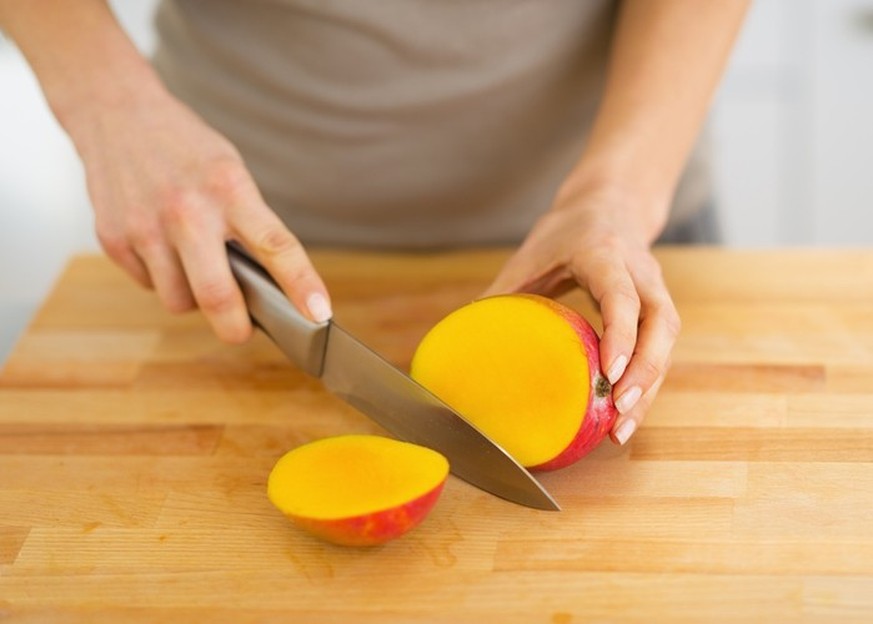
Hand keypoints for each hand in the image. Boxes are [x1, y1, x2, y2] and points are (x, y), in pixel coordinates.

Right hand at [71, 88, 331, 342]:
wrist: (116, 114)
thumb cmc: (186, 149)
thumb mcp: (231, 173)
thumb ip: (248, 223)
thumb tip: (267, 286)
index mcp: (229, 190)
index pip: (276, 246)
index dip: (302, 284)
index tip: (319, 314)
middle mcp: (188, 211)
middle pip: (217, 296)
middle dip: (235, 329)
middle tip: (243, 330)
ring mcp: (146, 227)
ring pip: (179, 301)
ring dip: (194, 300)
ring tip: (195, 269)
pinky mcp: (114, 239)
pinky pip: (149, 286)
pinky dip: (162, 279)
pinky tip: (162, 249)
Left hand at [483, 184, 679, 444]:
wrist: (611, 205)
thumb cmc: (565, 232)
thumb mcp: (530, 254)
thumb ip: (503, 292)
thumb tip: (466, 335)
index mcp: (603, 254)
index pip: (621, 295)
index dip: (620, 334)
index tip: (610, 373)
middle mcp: (639, 271)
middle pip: (659, 323)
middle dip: (645, 370)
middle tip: (618, 410)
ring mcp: (655, 288)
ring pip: (666, 340)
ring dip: (649, 386)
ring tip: (621, 429)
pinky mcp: (659, 308)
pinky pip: (662, 348)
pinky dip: (647, 383)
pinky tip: (624, 414)